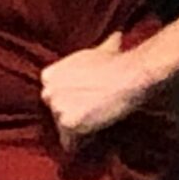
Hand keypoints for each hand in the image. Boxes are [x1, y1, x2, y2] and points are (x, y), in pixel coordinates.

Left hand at [40, 33, 160, 144]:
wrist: (131, 75)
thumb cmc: (118, 62)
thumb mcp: (101, 51)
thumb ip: (98, 49)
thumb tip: (116, 35)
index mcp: (48, 75)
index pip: (53, 97)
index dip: (72, 101)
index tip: (87, 101)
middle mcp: (47, 92)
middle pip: (55, 115)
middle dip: (73, 115)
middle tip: (94, 112)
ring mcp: (56, 108)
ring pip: (63, 131)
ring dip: (80, 129)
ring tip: (99, 120)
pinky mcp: (68, 124)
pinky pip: (71, 144)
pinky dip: (83, 144)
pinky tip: (96, 133)